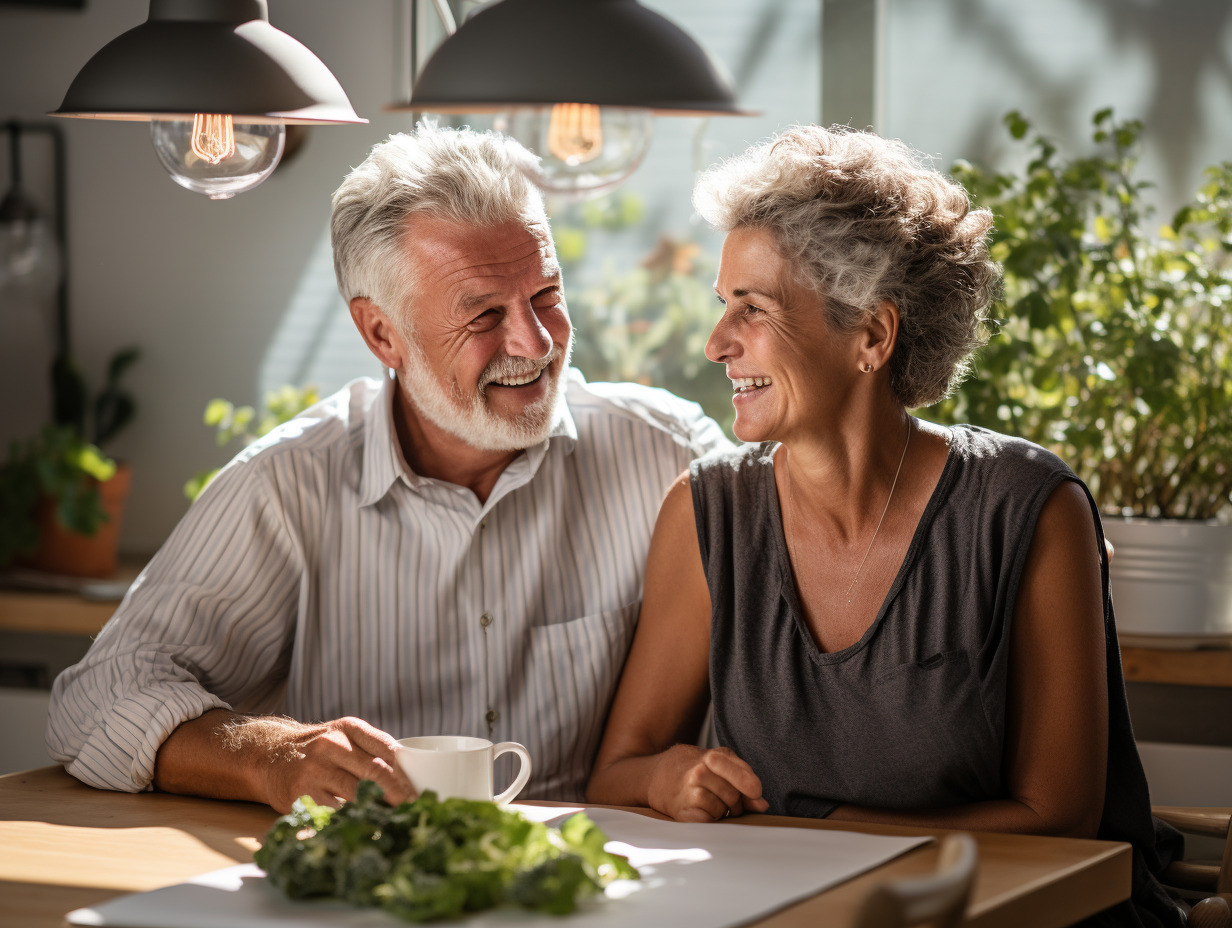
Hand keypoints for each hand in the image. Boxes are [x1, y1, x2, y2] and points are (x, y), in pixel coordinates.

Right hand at [233, 715, 414, 812]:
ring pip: (356, 794)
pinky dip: (351, 820)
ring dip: (378, 810)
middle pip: (375, 773)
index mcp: (349, 728)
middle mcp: (332, 746)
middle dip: (398, 794)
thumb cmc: (320, 748)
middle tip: (413, 810)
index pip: (387, 749)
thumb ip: (374, 749)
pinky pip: (333, 811)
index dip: (407, 772)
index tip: (420, 789)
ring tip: (394, 821)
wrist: (270, 753)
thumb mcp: (345, 735)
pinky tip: (363, 826)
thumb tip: (413, 772)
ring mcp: (314, 770)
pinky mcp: (300, 794)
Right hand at [647, 744, 769, 821]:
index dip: (752, 787)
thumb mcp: (719, 762)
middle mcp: (700, 774)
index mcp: (712, 757)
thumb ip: (743, 779)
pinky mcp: (684, 813)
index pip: (744, 776)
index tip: (755, 793)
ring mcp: (691, 793)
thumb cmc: (695, 767)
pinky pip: (711, 821)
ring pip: (724, 810)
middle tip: (725, 798)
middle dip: (736, 801)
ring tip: (709, 801)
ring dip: (722, 810)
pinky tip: (701, 809)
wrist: (658, 776)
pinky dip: (711, 819)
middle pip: (735, 797)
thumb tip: (762, 805)